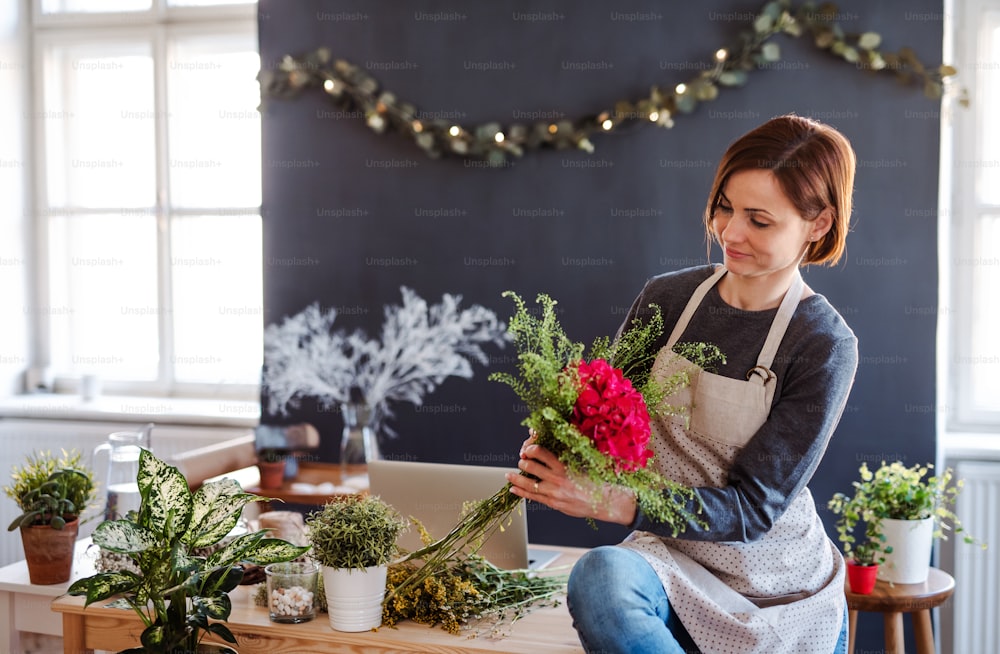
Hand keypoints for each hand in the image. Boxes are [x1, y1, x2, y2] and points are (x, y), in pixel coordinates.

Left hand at [505, 433, 637, 525]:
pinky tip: (514, 489)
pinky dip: (521, 492)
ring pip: (528, 484)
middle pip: (531, 468)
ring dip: (516, 479)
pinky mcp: (553, 503)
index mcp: (564, 466)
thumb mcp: (580, 465)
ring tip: (509, 475)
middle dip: (523, 463)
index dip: (531, 449)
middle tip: (521, 461)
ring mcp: (554, 492)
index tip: (527, 448)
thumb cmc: (594, 481)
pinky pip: (533, 497)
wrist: (603, 501)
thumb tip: (551, 450)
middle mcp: (557, 478)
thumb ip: (564, 459)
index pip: (541, 453)